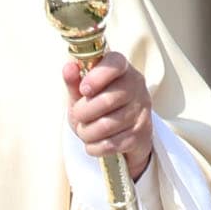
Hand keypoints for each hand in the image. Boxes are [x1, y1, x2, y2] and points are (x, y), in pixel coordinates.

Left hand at [63, 51, 153, 179]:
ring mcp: (142, 111)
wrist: (121, 134)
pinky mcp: (142, 134)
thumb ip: (74, 80)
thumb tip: (68, 67)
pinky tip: (92, 144)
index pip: (115, 63)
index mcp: (121, 68)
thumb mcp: (82, 92)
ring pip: (108, 125)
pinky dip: (95, 146)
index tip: (83, 90)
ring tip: (83, 131)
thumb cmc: (97, 106)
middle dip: (83, 112)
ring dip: (87, 132)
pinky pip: (112, 144)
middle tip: (78, 116)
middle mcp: (136, 86)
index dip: (96, 76)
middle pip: (107, 100)